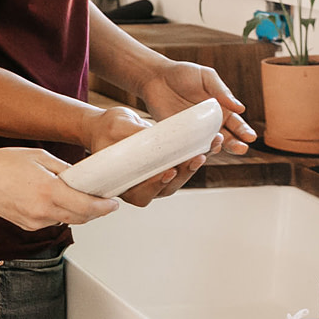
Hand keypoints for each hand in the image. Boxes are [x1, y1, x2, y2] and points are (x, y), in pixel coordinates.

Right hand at [0, 147, 118, 230]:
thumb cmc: (3, 163)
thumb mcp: (40, 156)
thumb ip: (64, 170)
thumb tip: (82, 178)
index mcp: (48, 191)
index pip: (86, 206)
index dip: (104, 207)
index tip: (113, 203)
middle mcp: (42, 211)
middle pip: (81, 218)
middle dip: (95, 211)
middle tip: (102, 200)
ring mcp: (34, 221)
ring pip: (67, 221)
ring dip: (77, 212)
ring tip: (78, 196)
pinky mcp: (27, 226)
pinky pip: (52, 222)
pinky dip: (60, 213)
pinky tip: (55, 199)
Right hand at [80, 104, 201, 208]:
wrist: (108, 127)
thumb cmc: (107, 129)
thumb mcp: (117, 126)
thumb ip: (133, 135)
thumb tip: (151, 140)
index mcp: (124, 184)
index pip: (142, 192)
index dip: (156, 184)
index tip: (168, 172)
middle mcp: (142, 186)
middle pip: (166, 188)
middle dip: (183, 173)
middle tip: (194, 159)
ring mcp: (156, 178)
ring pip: (178, 179)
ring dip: (193, 166)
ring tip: (205, 150)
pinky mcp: (168, 166)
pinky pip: (184, 165)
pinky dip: (197, 155)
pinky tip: (210, 143)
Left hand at [139, 61, 255, 153]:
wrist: (156, 77)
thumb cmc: (184, 74)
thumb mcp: (206, 77)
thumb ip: (221, 91)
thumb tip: (240, 108)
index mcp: (221, 110)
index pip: (236, 124)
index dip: (244, 131)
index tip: (250, 137)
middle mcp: (210, 124)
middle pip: (226, 139)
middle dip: (235, 145)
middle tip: (242, 148)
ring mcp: (194, 132)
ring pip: (209, 146)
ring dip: (216, 148)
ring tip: (220, 146)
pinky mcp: (178, 136)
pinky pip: (188, 147)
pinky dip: (194, 152)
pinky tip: (199, 152)